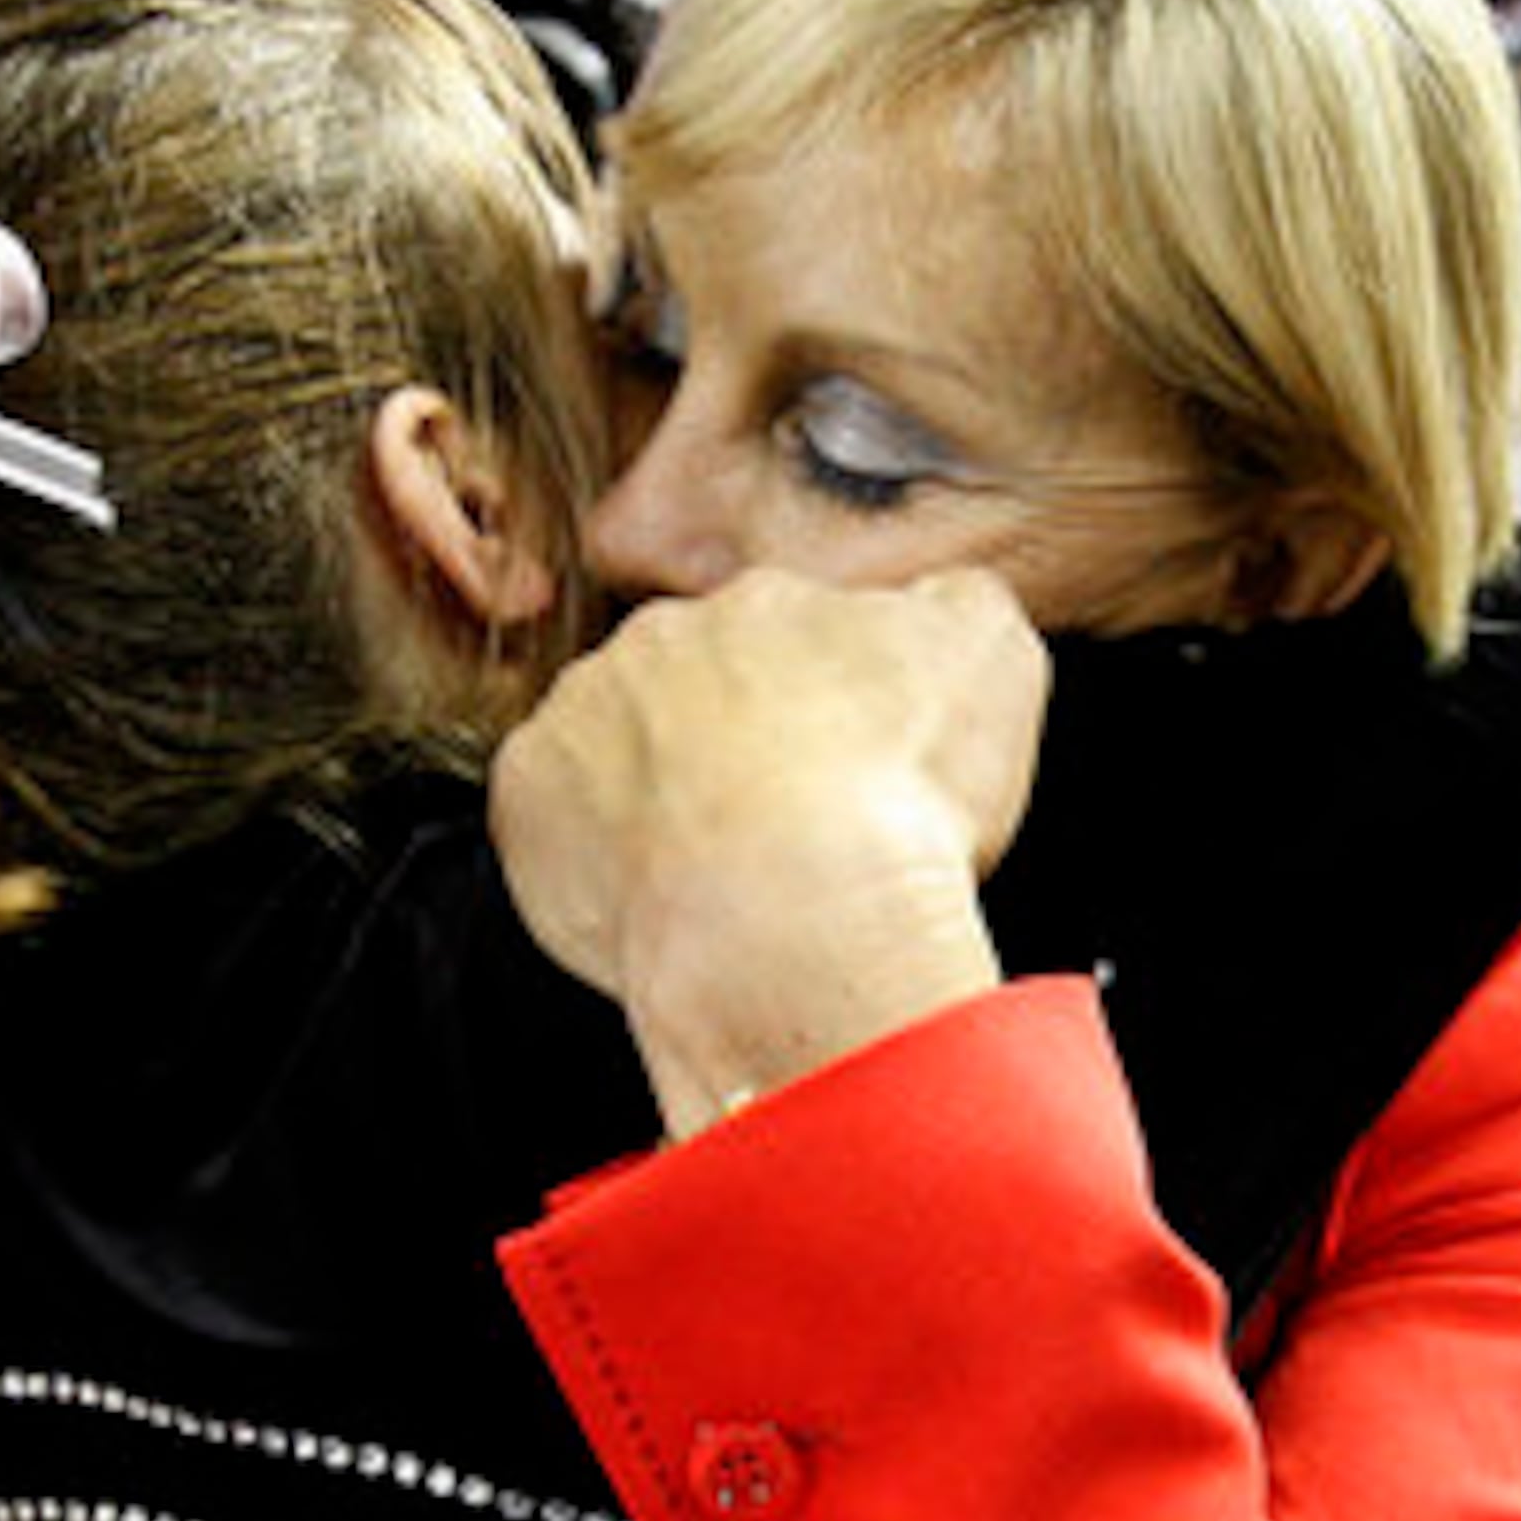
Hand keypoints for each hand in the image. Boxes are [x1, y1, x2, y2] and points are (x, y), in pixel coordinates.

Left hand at [490, 568, 1044, 1138]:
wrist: (800, 916)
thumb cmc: (899, 799)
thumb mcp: (995, 661)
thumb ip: (961, 606)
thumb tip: (936, 605)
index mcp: (767, 603)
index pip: (782, 641)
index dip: (815, 712)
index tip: (840, 772)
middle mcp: (659, 639)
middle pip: (688, 686)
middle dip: (727, 746)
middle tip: (781, 829)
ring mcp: (580, 717)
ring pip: (614, 748)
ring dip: (654, 798)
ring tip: (719, 878)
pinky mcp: (524, 804)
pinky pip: (550, 824)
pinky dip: (592, 860)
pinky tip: (658, 903)